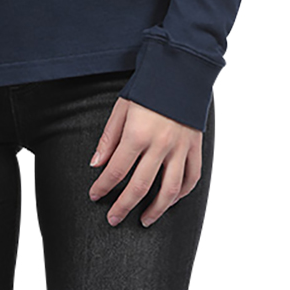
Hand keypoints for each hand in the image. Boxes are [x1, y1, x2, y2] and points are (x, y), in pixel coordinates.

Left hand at [88, 97, 202, 227]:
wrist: (180, 70)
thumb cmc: (148, 87)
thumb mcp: (121, 107)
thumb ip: (109, 138)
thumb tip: (97, 164)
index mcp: (137, 134)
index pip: (116, 170)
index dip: (103, 187)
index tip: (95, 195)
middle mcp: (160, 145)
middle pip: (139, 187)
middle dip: (123, 206)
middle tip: (113, 219)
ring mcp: (180, 147)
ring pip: (169, 190)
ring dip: (156, 210)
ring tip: (144, 220)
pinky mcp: (195, 146)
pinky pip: (192, 177)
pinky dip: (182, 193)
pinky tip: (171, 199)